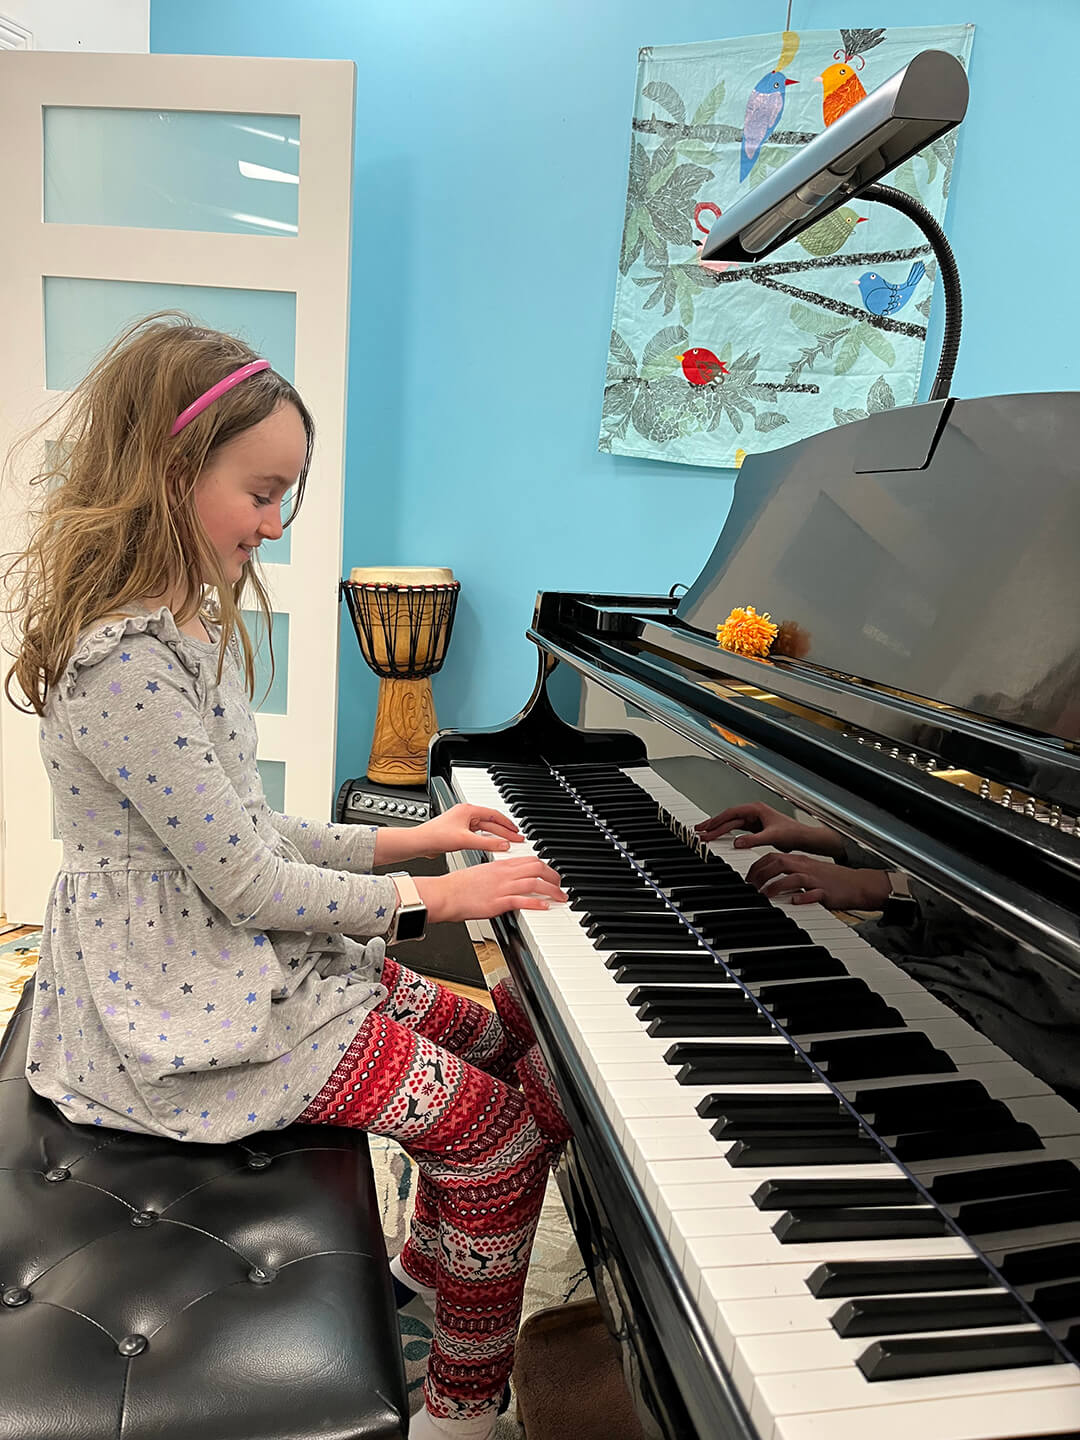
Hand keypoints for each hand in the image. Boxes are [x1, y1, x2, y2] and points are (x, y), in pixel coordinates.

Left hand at [375, 804, 522, 865]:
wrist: (419, 843)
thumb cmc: (436, 836)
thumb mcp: (465, 840)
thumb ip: (486, 843)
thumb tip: (504, 845)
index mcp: (468, 810)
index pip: (494, 814)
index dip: (508, 824)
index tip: (517, 831)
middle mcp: (466, 814)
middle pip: (491, 822)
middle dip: (505, 830)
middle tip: (517, 838)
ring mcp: (462, 822)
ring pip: (485, 828)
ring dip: (497, 835)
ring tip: (508, 842)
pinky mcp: (458, 831)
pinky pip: (478, 834)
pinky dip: (487, 839)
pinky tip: (492, 845)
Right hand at [416, 858, 566, 923]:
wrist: (445, 893)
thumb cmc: (459, 886)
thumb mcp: (481, 873)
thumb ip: (497, 875)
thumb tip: (508, 880)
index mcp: (500, 865)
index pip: (529, 859)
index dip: (545, 866)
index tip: (551, 874)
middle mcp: (504, 874)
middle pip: (537, 867)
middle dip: (553, 876)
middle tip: (560, 886)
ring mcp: (502, 887)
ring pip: (534, 882)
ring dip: (551, 890)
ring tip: (560, 897)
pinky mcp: (497, 902)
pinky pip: (522, 900)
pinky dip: (536, 903)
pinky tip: (545, 906)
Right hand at [695, 802, 844, 857]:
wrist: (804, 839)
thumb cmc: (794, 833)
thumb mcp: (772, 837)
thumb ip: (753, 840)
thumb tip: (737, 843)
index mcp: (756, 809)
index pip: (732, 813)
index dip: (717, 820)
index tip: (706, 827)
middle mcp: (754, 813)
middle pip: (728, 818)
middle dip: (713, 824)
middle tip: (699, 831)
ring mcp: (754, 821)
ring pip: (731, 824)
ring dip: (718, 829)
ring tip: (704, 834)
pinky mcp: (756, 829)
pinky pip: (737, 830)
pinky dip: (727, 833)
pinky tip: (719, 837)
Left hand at [745, 852, 891, 909]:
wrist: (858, 884)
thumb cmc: (832, 881)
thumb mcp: (808, 873)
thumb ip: (789, 875)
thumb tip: (767, 882)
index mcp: (800, 861)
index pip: (773, 857)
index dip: (757, 866)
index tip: (747, 878)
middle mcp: (806, 867)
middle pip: (778, 863)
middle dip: (760, 874)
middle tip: (750, 887)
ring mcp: (816, 879)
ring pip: (793, 876)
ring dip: (776, 886)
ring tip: (764, 896)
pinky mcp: (826, 892)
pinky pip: (814, 893)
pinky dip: (803, 897)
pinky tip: (794, 902)